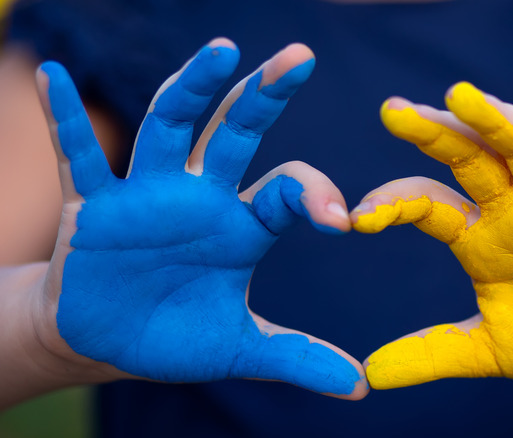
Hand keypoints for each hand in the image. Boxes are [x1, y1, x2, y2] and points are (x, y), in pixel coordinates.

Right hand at [34, 39, 367, 398]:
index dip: (315, 196)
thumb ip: (296, 358)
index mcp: (243, 225)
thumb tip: (361, 386)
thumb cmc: (176, 334)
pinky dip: (64, 119)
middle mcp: (201, 196)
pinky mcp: (94, 206)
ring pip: (170, 126)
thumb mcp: (239, 349)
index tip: (340, 220)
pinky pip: (78, 156)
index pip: (288, 191)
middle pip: (236, 132)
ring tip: (222, 50)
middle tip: (300, 57)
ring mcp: (148, 194)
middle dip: (265, 95)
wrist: (108, 340)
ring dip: (192, 89)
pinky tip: (52, 76)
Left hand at [353, 82, 512, 388]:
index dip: (394, 205)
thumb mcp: (488, 350)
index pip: (428, 205)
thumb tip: (370, 375)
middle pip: (469, 160)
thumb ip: (433, 353)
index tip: (356, 218)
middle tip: (393, 110)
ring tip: (462, 95)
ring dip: (497, 123)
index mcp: (479, 237)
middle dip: (434, 134)